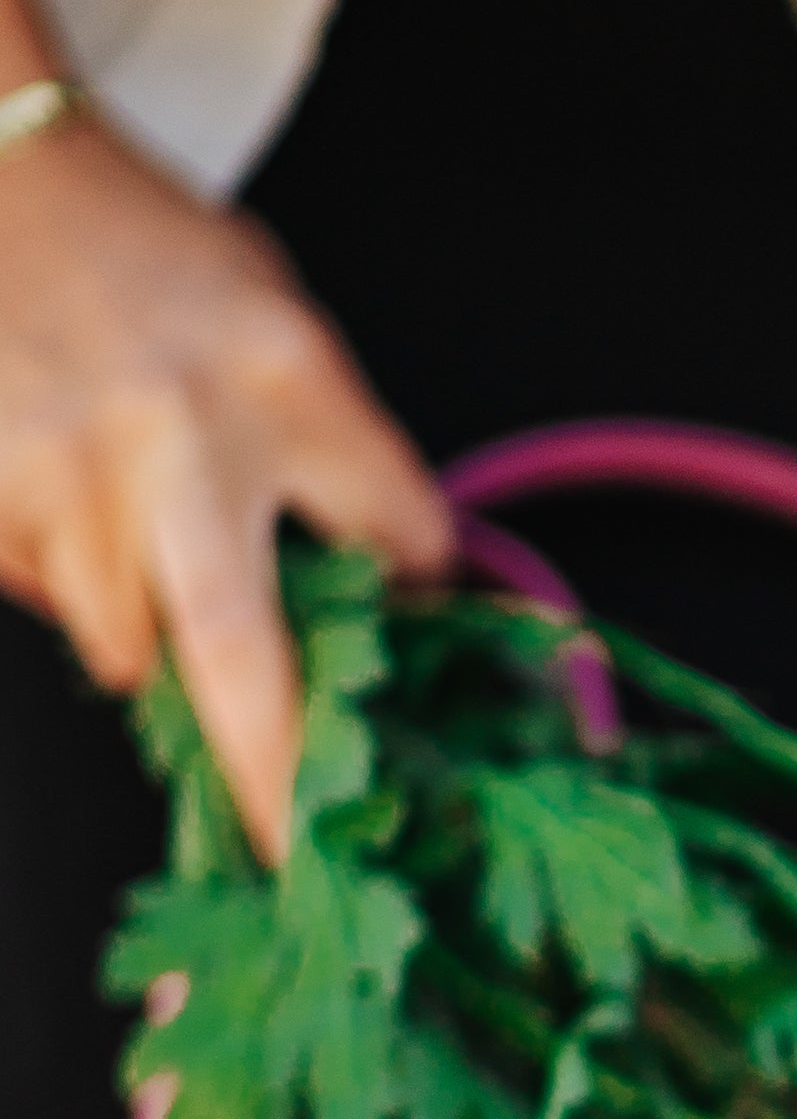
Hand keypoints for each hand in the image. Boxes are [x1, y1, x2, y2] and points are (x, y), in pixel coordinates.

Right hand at [0, 106, 450, 858]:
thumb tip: (402, 595)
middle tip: (306, 859)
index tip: (426, 674)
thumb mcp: (281, 329)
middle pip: (242, 654)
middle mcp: (173, 433)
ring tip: (140, 532)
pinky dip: (69, 582)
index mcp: (283, 375)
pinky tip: (65, 495)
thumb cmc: (150, 258)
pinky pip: (48, 598)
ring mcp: (61, 470)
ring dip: (152, 632)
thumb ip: (343, 458)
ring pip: (129, 642)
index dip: (415, 602)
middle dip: (277, 775)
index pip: (395, 531)